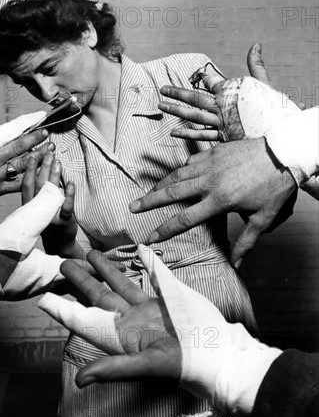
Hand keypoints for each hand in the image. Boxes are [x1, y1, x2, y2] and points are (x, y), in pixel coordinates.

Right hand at [0, 98, 54, 197]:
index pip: (9, 132)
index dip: (26, 124)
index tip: (40, 117)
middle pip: (17, 149)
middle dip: (34, 141)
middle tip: (48, 134)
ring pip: (22, 167)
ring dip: (38, 158)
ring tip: (52, 151)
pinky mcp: (1, 190)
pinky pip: (20, 185)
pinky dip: (33, 178)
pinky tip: (45, 171)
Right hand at [22, 152, 78, 255]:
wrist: (58, 244)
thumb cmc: (47, 221)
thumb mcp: (37, 206)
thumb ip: (38, 190)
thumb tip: (41, 167)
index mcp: (29, 204)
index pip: (27, 184)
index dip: (29, 169)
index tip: (32, 155)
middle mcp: (36, 210)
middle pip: (39, 184)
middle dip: (43, 167)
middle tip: (48, 153)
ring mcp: (50, 215)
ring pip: (50, 192)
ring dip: (54, 176)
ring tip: (58, 162)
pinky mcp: (63, 221)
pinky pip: (66, 207)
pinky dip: (69, 194)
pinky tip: (71, 183)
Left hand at [39, 248, 281, 416]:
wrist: (217, 354)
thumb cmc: (182, 364)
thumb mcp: (145, 366)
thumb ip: (113, 369)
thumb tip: (79, 381)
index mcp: (120, 334)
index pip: (86, 319)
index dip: (65, 310)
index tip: (44, 298)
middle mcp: (130, 319)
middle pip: (99, 295)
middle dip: (81, 280)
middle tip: (64, 263)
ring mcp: (148, 308)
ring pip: (122, 283)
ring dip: (107, 268)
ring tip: (92, 253)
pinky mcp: (168, 298)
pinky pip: (154, 276)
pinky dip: (148, 263)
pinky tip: (140, 251)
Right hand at [130, 138, 296, 267]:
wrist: (283, 152)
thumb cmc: (274, 187)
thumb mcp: (262, 218)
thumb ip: (246, 242)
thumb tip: (237, 264)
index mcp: (219, 200)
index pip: (185, 218)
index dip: (165, 229)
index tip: (150, 237)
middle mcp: (209, 181)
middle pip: (172, 192)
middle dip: (150, 201)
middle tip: (132, 207)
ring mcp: (210, 164)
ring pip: (177, 174)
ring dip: (160, 184)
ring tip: (147, 193)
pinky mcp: (214, 151)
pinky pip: (190, 161)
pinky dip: (181, 170)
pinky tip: (177, 176)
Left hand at [159, 43, 296, 141]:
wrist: (282, 132)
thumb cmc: (275, 108)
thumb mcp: (266, 84)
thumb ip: (256, 65)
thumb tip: (256, 44)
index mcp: (231, 92)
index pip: (212, 82)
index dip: (205, 78)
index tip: (198, 76)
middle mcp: (222, 107)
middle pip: (195, 99)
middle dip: (177, 94)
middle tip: (162, 90)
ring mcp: (221, 123)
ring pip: (194, 116)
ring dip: (176, 111)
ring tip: (161, 106)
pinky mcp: (223, 137)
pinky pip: (202, 135)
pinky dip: (187, 134)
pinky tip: (173, 132)